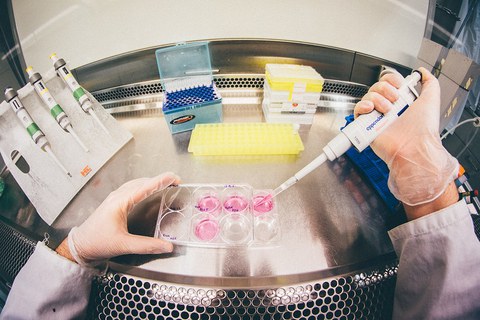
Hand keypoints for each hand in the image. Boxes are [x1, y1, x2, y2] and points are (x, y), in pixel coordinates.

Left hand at [57, 172, 179, 264]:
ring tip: (165, 183)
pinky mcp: (113, 203)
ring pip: (136, 184)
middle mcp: (117, 197)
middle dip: (160, 180)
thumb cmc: (97, 243)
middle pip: (142, 182)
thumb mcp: (124, 245)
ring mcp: (114, 199)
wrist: (79, 246)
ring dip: (151, 182)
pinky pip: (131, 189)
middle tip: (175, 181)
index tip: (174, 178)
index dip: (161, 181)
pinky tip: (147, 190)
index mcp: (120, 202)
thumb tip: (167, 246)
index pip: (145, 187)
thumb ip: (147, 246)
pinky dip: (143, 186)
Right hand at [354, 68, 457, 214]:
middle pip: (377, 87)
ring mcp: (376, 117)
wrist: (414, 146)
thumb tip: (422, 72)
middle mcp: (388, 108)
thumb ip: (430, 82)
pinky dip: (362, 106)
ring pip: (368, 96)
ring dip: (377, 99)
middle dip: (385, 89)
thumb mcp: (431, 99)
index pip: (389, 82)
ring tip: (387, 110)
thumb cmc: (423, 128)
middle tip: (395, 99)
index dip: (392, 79)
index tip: (399, 85)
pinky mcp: (366, 126)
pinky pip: (357, 110)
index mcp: (401, 101)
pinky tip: (371, 109)